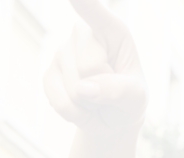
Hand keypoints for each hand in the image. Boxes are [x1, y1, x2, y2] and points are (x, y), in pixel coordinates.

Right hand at [43, 0, 145, 134]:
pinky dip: (75, 114)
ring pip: (75, 88)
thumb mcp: (135, 97)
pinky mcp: (48, 75)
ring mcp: (62, 53)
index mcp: (112, 30)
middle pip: (89, 65)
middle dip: (102, 88)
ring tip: (96, 99)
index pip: (96, 12)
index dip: (84, 2)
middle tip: (109, 90)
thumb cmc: (129, 100)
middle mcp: (84, 34)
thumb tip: (83, 89)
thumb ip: (117, 90)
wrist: (111, 120)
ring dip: (90, 105)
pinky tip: (82, 106)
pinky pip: (60, 102)